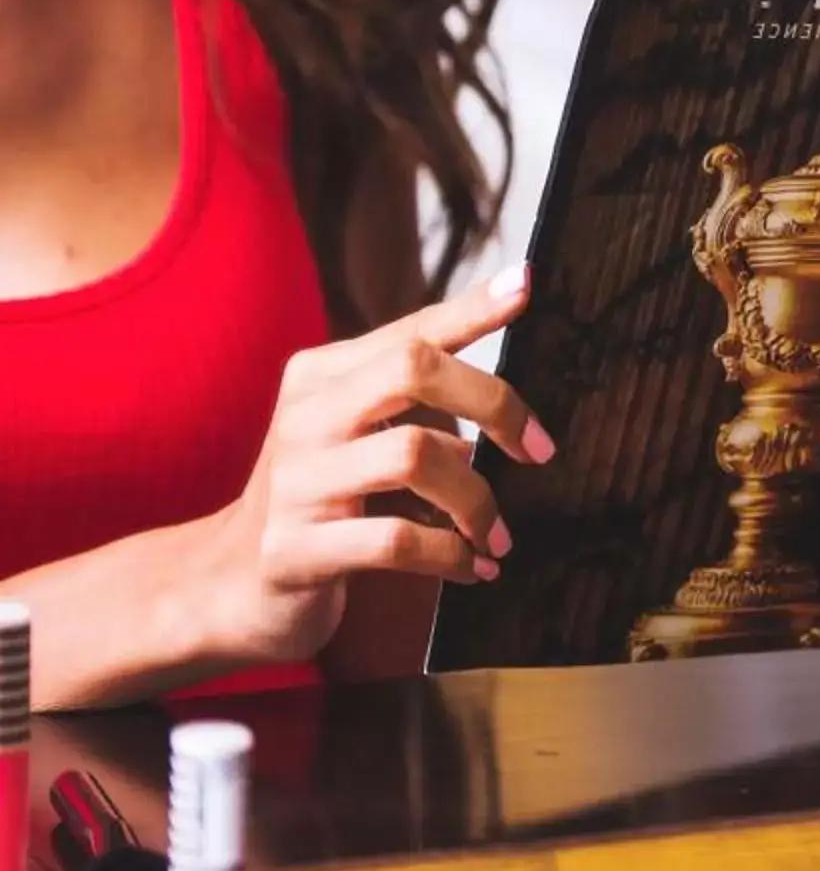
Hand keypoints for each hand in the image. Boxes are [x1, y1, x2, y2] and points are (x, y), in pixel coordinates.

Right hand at [200, 263, 551, 668]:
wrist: (228, 587)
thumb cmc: (319, 502)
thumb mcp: (359, 438)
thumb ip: (418, 406)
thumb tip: (505, 401)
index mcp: (320, 377)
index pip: (410, 330)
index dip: (472, 308)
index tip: (526, 283)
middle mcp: (304, 417)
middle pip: (414, 369)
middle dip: (497, 404)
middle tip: (541, 451)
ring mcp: (295, 483)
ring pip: (416, 454)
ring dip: (477, 500)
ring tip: (497, 535)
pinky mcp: (294, 551)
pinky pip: (396, 540)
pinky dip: (450, 555)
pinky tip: (473, 568)